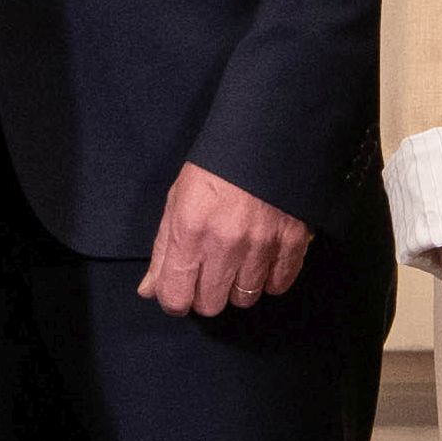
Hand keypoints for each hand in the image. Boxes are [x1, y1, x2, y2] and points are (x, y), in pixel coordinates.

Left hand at [140, 163, 315, 318]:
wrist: (265, 136)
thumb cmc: (215, 167)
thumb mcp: (177, 201)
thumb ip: (163, 249)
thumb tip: (150, 290)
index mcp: (189, 231)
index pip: (175, 297)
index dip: (174, 300)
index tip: (180, 290)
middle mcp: (224, 244)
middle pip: (210, 304)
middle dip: (205, 295)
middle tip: (209, 273)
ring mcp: (261, 245)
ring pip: (245, 298)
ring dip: (238, 287)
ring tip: (238, 262)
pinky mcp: (291, 241)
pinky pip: (278, 285)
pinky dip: (270, 280)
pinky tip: (263, 262)